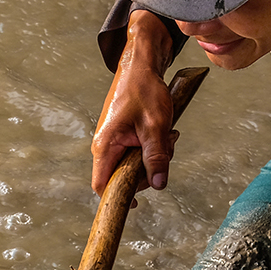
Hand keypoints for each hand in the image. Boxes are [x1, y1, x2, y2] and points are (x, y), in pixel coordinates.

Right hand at [91, 9, 179, 193]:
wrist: (141, 66)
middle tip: (167, 149)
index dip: (117, 199)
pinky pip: (138, 152)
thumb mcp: (155, 127)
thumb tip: (158, 185)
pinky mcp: (124, 136)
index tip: (136, 204)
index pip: (102, 185)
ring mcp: (115, 141)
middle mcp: (106, 146)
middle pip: (124, 177)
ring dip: (155, 156)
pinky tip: (165, 132)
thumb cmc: (144, 91)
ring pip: (135, 164)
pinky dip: (153, 146)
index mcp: (106, 146)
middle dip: (149, 169)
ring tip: (168, 135)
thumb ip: (156, 157)